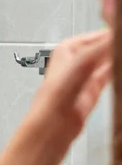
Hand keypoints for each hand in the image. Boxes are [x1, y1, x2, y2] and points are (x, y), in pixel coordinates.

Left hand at [24, 29, 111, 149]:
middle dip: (117, 46)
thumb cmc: (53, 100)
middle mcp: (75, 61)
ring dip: (118, 58)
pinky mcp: (92, 92)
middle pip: (104, 47)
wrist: (49, 130)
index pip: (98, 35)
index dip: (115, 33)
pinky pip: (109, 76)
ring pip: (108, 61)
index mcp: (67, 49)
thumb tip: (113, 35)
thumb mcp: (78, 67)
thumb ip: (98, 50)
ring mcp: (84, 77)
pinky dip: (117, 72)